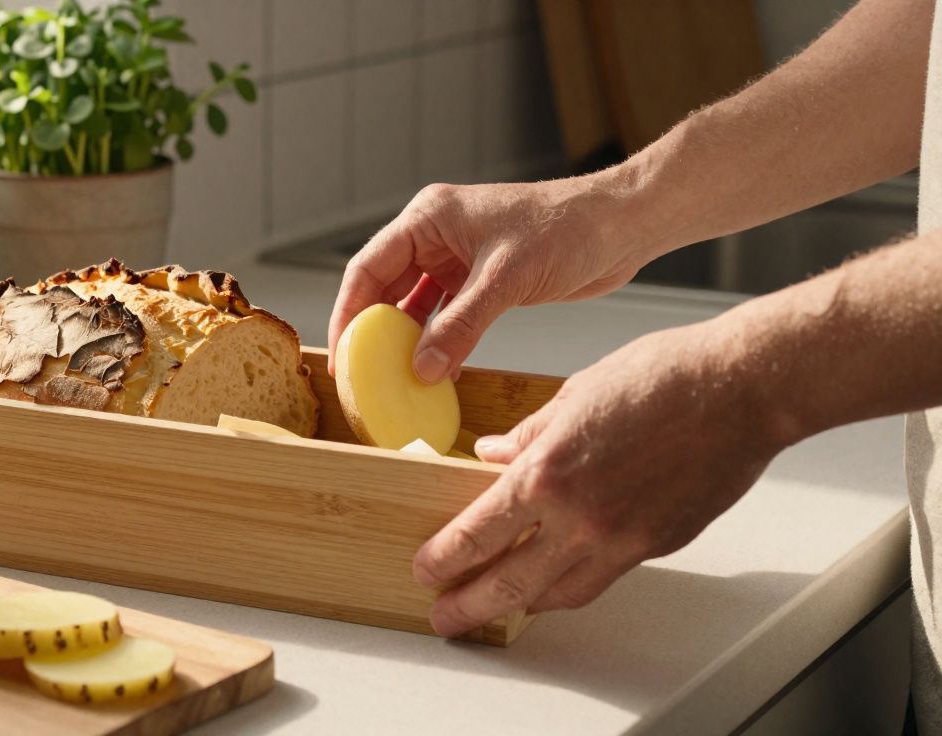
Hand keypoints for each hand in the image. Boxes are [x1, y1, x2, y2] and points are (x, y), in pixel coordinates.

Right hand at [327, 176, 653, 382]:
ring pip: (415, 304)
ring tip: (393, 378)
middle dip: (373, 330)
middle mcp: (437, 236)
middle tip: (360, 373)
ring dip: (406, 340)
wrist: (621, 226)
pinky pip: (447, 315)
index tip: (341, 353)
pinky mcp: (482, 279)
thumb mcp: (506, 280)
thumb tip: (422, 370)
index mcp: (429, 217)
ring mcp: (459, 258)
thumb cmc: (567, 228)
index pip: (369, 267)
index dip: (349, 312)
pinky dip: (440, 342)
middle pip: (385, 287)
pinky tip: (437, 371)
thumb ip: (461, 326)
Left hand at [411, 322, 789, 636]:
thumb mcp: (574, 393)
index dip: (443, 559)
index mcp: (548, 471)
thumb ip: (528, 433)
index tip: (425, 568)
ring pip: (556, 594)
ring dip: (517, 606)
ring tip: (493, 606)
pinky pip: (599, 580)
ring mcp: (621, 538)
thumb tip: (492, 454)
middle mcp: (580, 516)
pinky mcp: (657, 545)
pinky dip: (567, 587)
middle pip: (507, 583)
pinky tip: (553, 582)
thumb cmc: (665, 376)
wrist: (741, 388)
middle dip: (467, 605)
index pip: (476, 533)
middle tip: (444, 615)